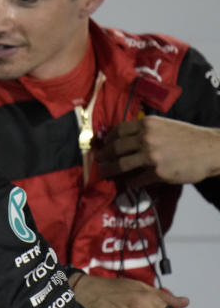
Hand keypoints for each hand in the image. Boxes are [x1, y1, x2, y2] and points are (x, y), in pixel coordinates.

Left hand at [95, 116, 219, 185]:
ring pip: (121, 165)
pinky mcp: (158, 172)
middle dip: (103, 156)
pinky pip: (136, 179)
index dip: (107, 140)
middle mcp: (146, 138)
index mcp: (147, 124)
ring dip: (109, 171)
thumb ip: (145, 130)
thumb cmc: (189, 137)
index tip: (103, 145)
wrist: (211, 149)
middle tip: (99, 161)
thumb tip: (124, 140)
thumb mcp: (165, 125)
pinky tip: (128, 183)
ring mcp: (151, 156)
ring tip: (105, 174)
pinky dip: (130, 182)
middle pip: (115, 148)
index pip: (118, 131)